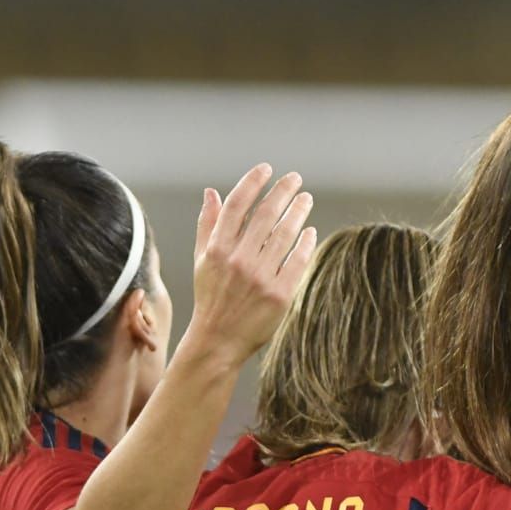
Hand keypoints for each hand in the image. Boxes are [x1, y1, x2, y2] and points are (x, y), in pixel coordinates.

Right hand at [184, 164, 320, 367]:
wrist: (218, 340)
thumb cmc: (211, 298)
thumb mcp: (202, 260)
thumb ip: (208, 225)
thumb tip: (212, 192)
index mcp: (217, 249)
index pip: (237, 205)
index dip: (253, 182)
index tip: (266, 169)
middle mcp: (239, 260)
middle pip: (265, 214)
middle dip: (282, 191)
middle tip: (295, 179)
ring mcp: (261, 277)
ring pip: (285, 234)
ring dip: (298, 211)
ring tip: (305, 199)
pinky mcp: (280, 294)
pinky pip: (297, 261)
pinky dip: (305, 242)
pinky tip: (309, 231)